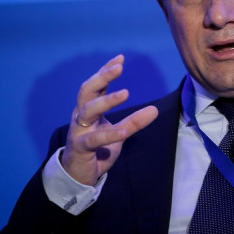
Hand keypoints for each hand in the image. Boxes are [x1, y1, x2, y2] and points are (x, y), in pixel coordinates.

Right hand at [61, 55, 157, 185]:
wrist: (79, 175)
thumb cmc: (98, 149)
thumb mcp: (119, 133)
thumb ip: (133, 121)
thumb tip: (154, 109)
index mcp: (89, 109)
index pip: (96, 85)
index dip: (106, 70)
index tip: (120, 58)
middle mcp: (81, 116)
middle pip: (87, 90)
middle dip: (102, 76)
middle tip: (119, 67)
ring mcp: (79, 131)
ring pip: (88, 110)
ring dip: (107, 100)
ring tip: (126, 93)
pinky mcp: (81, 148)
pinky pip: (94, 139)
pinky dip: (110, 134)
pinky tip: (124, 131)